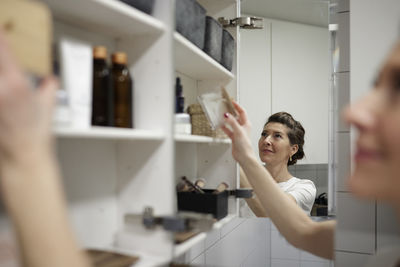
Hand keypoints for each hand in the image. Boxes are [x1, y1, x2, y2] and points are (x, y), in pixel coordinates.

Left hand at [0, 30, 57, 165]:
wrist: (23, 157)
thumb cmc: (35, 136)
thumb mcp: (47, 107)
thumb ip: (49, 88)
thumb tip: (49, 80)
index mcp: (17, 84)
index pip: (3, 48)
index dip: (2, 35)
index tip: (3, 29)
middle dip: (2, 55)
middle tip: (9, 65)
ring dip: (2, 74)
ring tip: (8, 82)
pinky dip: (1, 91)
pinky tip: (5, 95)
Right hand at [221, 101, 256, 164]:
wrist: (244, 156)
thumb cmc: (245, 145)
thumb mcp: (238, 131)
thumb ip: (232, 122)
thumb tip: (227, 115)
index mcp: (246, 124)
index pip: (242, 112)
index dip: (237, 106)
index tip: (231, 102)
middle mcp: (243, 127)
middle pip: (236, 116)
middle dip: (231, 112)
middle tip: (225, 107)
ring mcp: (238, 132)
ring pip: (231, 123)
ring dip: (227, 120)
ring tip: (221, 115)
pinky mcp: (234, 137)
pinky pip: (228, 130)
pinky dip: (224, 127)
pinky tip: (220, 125)